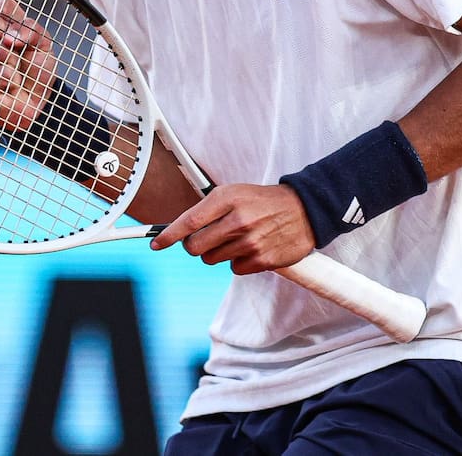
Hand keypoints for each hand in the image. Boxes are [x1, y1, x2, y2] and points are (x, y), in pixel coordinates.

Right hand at [0, 0, 57, 132]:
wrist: (36, 99)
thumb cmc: (34, 67)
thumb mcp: (42, 41)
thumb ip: (31, 29)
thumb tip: (9, 38)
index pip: (2, 5)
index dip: (20, 22)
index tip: (21, 37)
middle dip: (16, 43)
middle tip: (15, 57)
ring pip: (1, 51)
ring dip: (15, 66)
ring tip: (10, 74)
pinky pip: (3, 74)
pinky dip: (13, 82)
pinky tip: (6, 87)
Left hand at [149, 183, 316, 274]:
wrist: (304, 209)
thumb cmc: (263, 201)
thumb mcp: (234, 193)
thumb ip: (208, 209)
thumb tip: (181, 230)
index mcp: (227, 198)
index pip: (188, 221)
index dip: (167, 235)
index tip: (156, 244)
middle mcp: (237, 220)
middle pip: (194, 247)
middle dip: (194, 246)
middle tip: (206, 239)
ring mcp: (249, 242)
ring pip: (212, 259)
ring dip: (218, 252)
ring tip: (236, 238)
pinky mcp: (261, 259)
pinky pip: (234, 269)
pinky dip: (238, 261)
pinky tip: (251, 248)